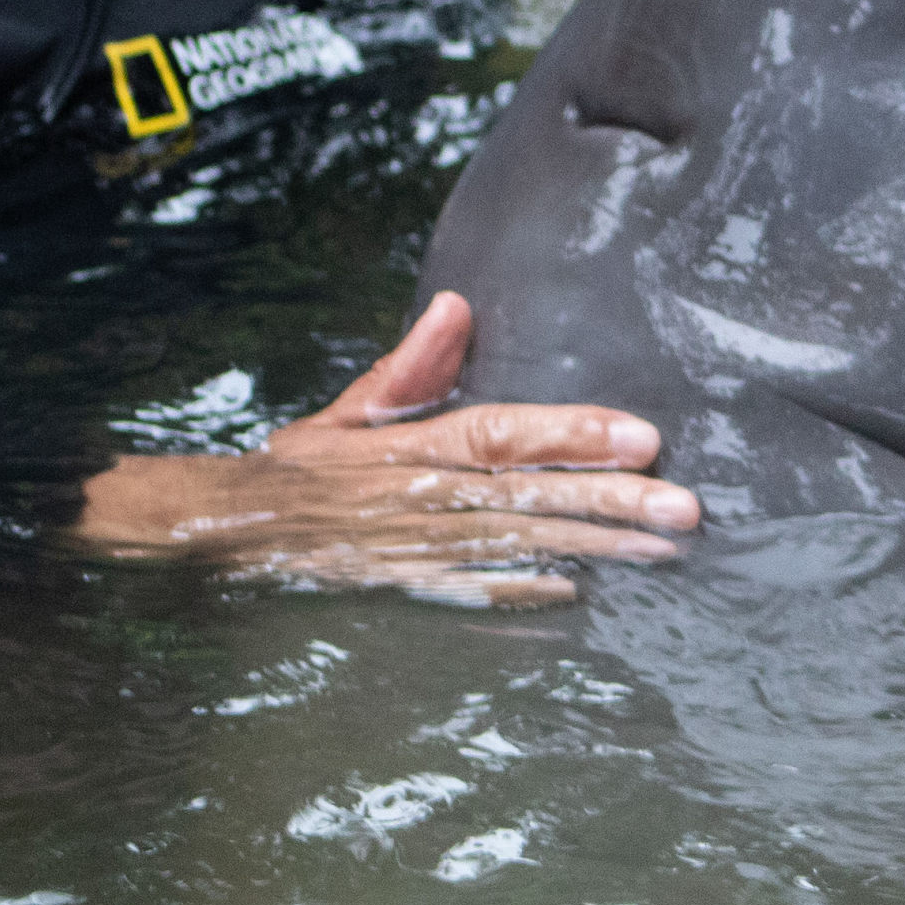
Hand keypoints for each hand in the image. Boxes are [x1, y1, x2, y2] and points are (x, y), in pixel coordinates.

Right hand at [68, 291, 699, 605]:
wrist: (219, 537)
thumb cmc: (296, 473)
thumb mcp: (345, 413)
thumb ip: (408, 367)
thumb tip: (454, 305)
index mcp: (410, 446)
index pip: (502, 433)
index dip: (572, 434)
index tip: (645, 436)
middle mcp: (417, 497)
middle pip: (526, 496)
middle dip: (610, 502)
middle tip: (685, 508)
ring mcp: (409, 553)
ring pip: (515, 547)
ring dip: (591, 550)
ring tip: (661, 551)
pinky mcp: (397, 596)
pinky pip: (467, 599)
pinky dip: (518, 599)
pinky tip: (576, 599)